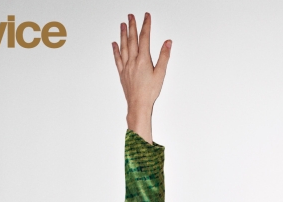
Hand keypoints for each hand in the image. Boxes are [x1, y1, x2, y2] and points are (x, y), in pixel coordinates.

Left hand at [112, 13, 170, 142]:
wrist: (138, 105)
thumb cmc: (149, 92)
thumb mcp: (160, 74)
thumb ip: (164, 57)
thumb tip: (168, 43)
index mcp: (143, 60)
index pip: (144, 38)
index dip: (145, 25)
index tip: (146, 16)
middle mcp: (133, 62)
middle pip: (132, 40)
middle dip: (131, 26)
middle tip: (130, 16)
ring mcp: (126, 67)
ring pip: (123, 47)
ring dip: (122, 35)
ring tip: (122, 25)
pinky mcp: (122, 74)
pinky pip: (117, 59)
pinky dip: (116, 50)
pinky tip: (114, 44)